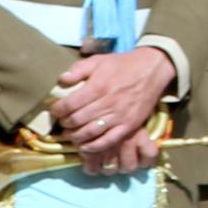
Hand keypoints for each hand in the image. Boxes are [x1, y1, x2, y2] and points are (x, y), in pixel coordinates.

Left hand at [50, 46, 174, 169]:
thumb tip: (62, 79)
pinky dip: (94, 146)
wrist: (152, 70)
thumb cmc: (123, 65)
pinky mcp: (129, 126)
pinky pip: (108, 141)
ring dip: (75, 136)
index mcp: (98, 86)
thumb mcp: (99, 60)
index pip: (69, 104)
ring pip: (90, 133)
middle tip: (62, 122)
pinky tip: (85, 146)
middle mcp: (107, 103)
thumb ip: (78, 69)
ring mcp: (119, 116)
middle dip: (65, 123)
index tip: (55, 110)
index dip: (58, 110)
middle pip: (77, 120)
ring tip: (71, 134)